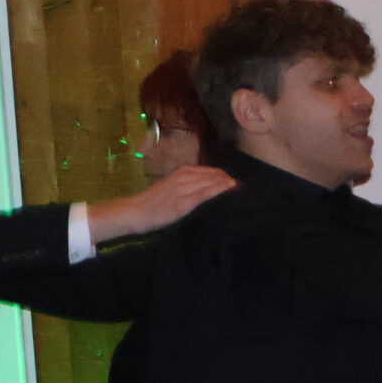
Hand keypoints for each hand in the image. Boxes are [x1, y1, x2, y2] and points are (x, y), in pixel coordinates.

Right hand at [87, 164, 236, 240]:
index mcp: (182, 172)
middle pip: (216, 175)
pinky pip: (207, 193)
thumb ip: (187, 186)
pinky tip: (231, 192)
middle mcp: (185, 176)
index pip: (212, 172)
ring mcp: (185, 187)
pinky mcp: (185, 200)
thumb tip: (207, 189)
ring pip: (214, 182)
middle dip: (231, 182)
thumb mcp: (171, 188)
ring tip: (243, 193)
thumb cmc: (153, 203)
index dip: (226, 178)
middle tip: (244, 191)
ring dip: (229, 186)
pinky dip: (220, 191)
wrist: (136, 211)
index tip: (238, 188)